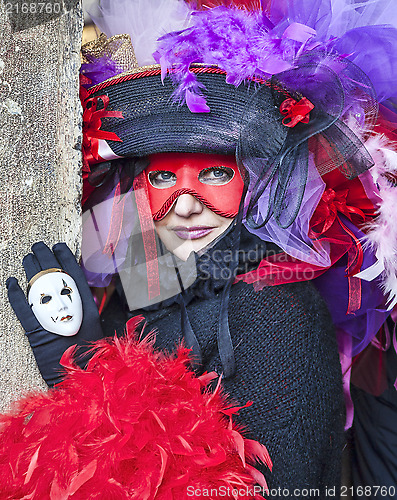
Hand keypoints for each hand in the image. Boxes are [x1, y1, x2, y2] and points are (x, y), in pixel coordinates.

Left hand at [6, 242, 103, 386]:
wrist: (82, 381)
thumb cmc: (90, 357)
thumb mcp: (94, 329)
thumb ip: (87, 310)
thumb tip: (78, 291)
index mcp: (87, 308)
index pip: (75, 276)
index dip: (66, 259)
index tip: (59, 246)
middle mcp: (70, 311)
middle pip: (55, 278)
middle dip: (45, 259)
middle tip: (38, 247)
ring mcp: (53, 321)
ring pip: (39, 289)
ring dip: (31, 271)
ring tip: (27, 258)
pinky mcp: (36, 333)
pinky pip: (23, 310)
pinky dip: (15, 295)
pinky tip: (12, 282)